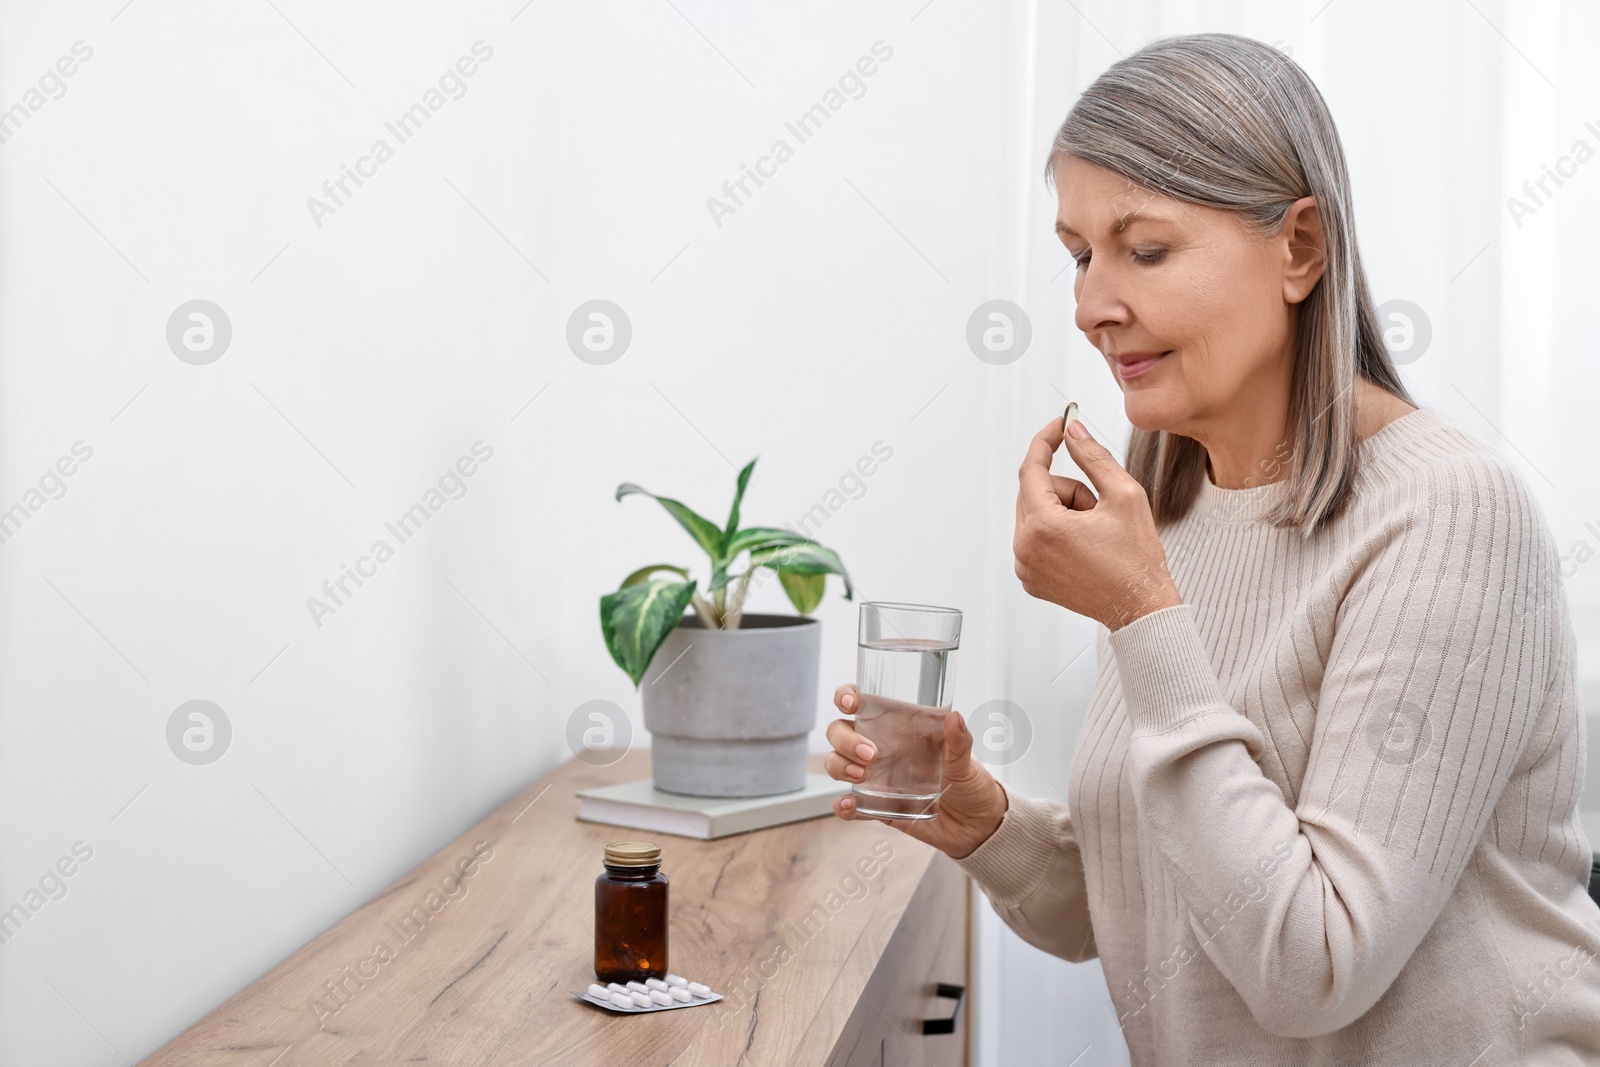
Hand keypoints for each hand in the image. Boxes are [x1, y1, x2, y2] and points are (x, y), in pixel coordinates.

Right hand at [823, 683, 1007, 859]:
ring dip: (839, 766)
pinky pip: (850, 804)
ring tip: (861, 776)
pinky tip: (850, 804)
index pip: (863, 703)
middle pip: (840, 732)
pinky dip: (843, 804)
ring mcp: (876, 778)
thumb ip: (959, 741)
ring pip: (837, 763)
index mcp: (900, 728)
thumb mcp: (967, 760)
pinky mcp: (877, 807)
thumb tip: (954, 718)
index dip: (847, 697)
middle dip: (845, 739)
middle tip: (869, 754)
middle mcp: (881, 749)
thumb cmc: (971, 784)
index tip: (851, 703)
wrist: (977, 826)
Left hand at [1014, 414, 1182, 629]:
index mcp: (1044, 526)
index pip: (1032, 469)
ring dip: (1062, 512)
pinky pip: (1034, 539)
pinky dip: (1055, 534)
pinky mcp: (1029, 579)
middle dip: (1067, 489)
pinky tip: (1084, 548)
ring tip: (1094, 533)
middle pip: (1034, 492)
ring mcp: (1024, 566)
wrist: (1141, 608)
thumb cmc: (1137, 559)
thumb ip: (1093, 456)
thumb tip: (1073, 431)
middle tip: (1098, 507)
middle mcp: (1025, 548)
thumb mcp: (1123, 495)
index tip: (1058, 426)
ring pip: (1035, 514)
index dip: (1046, 442)